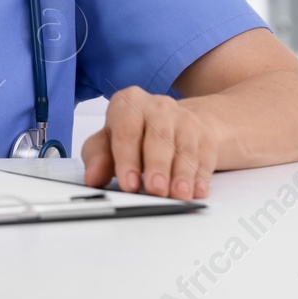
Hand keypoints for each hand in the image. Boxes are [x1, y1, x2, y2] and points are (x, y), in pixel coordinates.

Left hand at [81, 86, 224, 199]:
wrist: (172, 122)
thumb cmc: (134, 135)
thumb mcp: (109, 142)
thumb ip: (98, 159)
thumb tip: (92, 177)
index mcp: (128, 103)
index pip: (126, 131)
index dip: (127, 159)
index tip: (129, 184)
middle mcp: (157, 106)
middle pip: (158, 136)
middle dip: (157, 166)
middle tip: (156, 190)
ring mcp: (183, 118)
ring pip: (184, 146)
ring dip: (182, 173)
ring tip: (178, 195)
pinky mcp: (204, 134)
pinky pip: (204, 155)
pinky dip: (201, 175)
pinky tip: (197, 191)